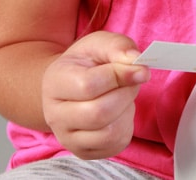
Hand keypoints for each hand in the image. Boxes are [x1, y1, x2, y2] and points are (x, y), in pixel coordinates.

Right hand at [42, 31, 150, 158]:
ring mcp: (67, 138)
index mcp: (55, 83)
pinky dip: (126, 126)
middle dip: (126, 94)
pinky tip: (120, 111)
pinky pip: (115, 144)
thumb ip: (118, 47)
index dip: (120, 76)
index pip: (89, 85)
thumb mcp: (99, 43)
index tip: (141, 68)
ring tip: (123, 95)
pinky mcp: (84, 152)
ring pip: (108, 133)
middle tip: (133, 81)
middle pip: (99, 113)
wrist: (72, 85)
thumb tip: (136, 61)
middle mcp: (55, 115)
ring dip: (127, 110)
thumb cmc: (87, 62)